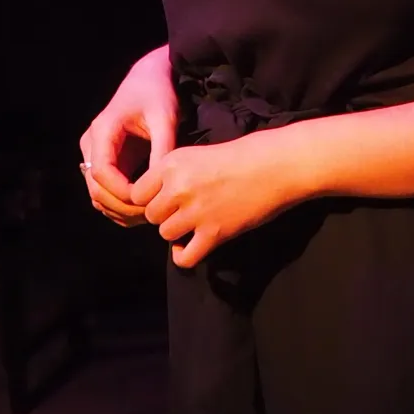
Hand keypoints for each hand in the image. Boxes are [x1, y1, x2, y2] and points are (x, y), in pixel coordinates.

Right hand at [79, 47, 177, 226]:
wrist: (150, 79)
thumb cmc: (158, 94)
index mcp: (102, 131)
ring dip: (120, 210)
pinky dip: (120, 205)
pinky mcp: (103, 162)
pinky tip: (143, 208)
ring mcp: (94, 155)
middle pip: (95, 188)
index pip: (101, 172)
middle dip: (122, 206)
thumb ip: (163, 149)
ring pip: (97, 194)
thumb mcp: (165, 117)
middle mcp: (91, 145)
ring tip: (150, 214)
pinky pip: (105, 192)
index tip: (147, 201)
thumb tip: (161, 185)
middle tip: (151, 214)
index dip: (122, 192)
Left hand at [130, 129, 311, 267]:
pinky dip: (185, 255)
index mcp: (172, 163)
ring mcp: (196, 211)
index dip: (150, 198)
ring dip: (178, 232)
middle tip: (187, 209)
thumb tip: (155, 203)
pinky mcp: (214, 232)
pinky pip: (184, 257)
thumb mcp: (198, 155)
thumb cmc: (242, 156)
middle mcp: (179, 187)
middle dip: (166, 214)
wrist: (276, 166)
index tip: (166, 197)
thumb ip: (173, 176)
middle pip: (151, 215)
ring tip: (196, 222)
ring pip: (165, 234)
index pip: (137, 193)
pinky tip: (194, 245)